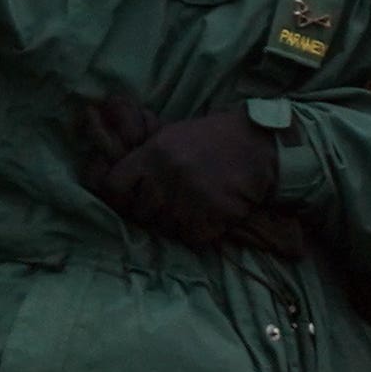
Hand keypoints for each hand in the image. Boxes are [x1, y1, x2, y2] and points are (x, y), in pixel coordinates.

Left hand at [74, 94, 286, 248]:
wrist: (260, 147)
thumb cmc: (215, 139)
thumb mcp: (173, 134)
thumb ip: (145, 155)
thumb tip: (110, 171)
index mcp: (153, 153)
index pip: (113, 186)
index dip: (118, 195)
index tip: (128, 197)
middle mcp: (165, 177)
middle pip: (139, 212)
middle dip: (152, 209)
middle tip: (172, 197)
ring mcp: (186, 200)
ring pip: (164, 228)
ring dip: (176, 220)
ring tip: (195, 201)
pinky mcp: (207, 220)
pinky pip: (190, 237)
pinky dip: (199, 229)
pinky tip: (211, 210)